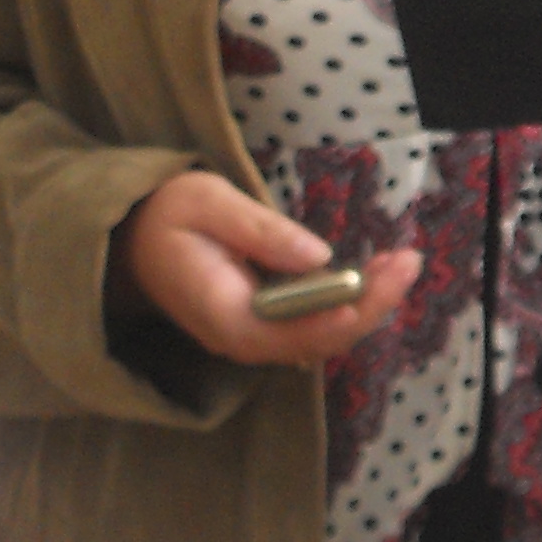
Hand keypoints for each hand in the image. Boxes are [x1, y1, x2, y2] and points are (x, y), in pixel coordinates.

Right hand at [116, 171, 419, 370]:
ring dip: (368, 303)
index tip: (377, 282)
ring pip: (322, 335)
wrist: (132, 242)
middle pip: (318, 340)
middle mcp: (244, 340)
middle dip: (370, 304)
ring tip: (403, 262)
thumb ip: (260, 230)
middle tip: (409, 260)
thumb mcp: (207, 202)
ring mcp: (256, 337)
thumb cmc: (168, 215)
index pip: (291, 332)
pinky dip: (349, 300)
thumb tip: (319, 255)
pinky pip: (315, 324)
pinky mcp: (266, 326)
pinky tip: (377, 273)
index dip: (339, 314)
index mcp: (224, 316)